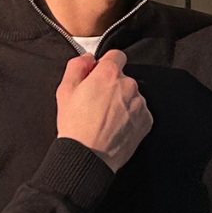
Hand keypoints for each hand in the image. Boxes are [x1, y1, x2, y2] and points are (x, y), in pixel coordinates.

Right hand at [56, 50, 152, 172]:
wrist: (88, 156)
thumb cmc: (75, 126)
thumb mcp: (65, 90)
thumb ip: (77, 66)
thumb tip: (88, 58)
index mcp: (109, 73)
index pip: (116, 55)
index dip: (106, 65)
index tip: (100, 76)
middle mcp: (128, 85)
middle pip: (124, 78)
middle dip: (113, 87)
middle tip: (98, 104)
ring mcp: (140, 103)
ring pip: (132, 96)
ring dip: (123, 103)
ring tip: (107, 120)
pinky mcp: (146, 121)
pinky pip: (140, 113)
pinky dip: (131, 118)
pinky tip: (116, 128)